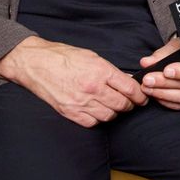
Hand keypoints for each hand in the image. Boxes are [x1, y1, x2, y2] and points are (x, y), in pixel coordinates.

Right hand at [0, 37, 146, 126]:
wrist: (36, 64)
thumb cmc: (64, 57)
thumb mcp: (92, 57)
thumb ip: (111, 71)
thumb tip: (127, 80)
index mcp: (100, 71)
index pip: (129, 88)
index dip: (140, 94)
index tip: (142, 97)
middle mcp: (92, 88)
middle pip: (122, 104)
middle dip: (130, 105)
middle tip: (131, 103)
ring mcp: (80, 102)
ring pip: (109, 116)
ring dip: (115, 112)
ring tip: (114, 106)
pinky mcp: (70, 112)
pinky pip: (92, 122)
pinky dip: (98, 119)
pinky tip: (98, 111)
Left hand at [139, 37, 179, 110]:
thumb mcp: (172, 47)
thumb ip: (160, 55)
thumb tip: (146, 62)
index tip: (166, 71)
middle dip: (164, 83)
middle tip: (147, 80)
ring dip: (162, 93)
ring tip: (147, 88)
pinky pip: (178, 105)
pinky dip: (165, 101)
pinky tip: (154, 94)